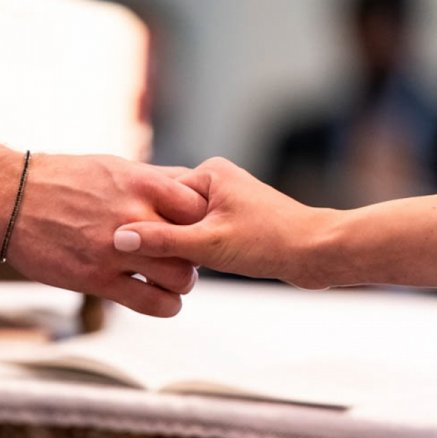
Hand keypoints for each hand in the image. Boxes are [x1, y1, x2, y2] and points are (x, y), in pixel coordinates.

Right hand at [0, 141, 205, 315]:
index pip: (198, 207)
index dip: (202, 220)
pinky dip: (166, 305)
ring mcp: (116, 251)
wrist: (10, 198)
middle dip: (196, 254)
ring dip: (182, 282)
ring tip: (172, 280)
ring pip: (180, 277)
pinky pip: (151, 302)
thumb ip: (152, 179)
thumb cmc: (62, 178)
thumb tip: (188, 181)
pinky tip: (161, 299)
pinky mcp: (97, 279)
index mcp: (141, 184)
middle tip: (185, 257)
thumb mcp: (113, 166)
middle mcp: (134, 217)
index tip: (194, 228)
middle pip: (195, 244)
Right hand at [113, 157, 333, 288]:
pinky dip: (196, 249)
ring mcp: (227, 198)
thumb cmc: (270, 242)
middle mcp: (217, 179)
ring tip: (181, 263)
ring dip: (181, 245)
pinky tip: (196, 267)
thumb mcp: (208, 245)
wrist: (317, 253)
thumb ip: (162, 241)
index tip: (131, 244)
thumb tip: (119, 239)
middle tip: (153, 258)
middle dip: (163, 234)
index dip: (145, 221)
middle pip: (169, 210)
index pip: (157, 194)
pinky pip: (202, 233)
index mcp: (209, 171)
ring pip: (185, 224)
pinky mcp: (236, 218)